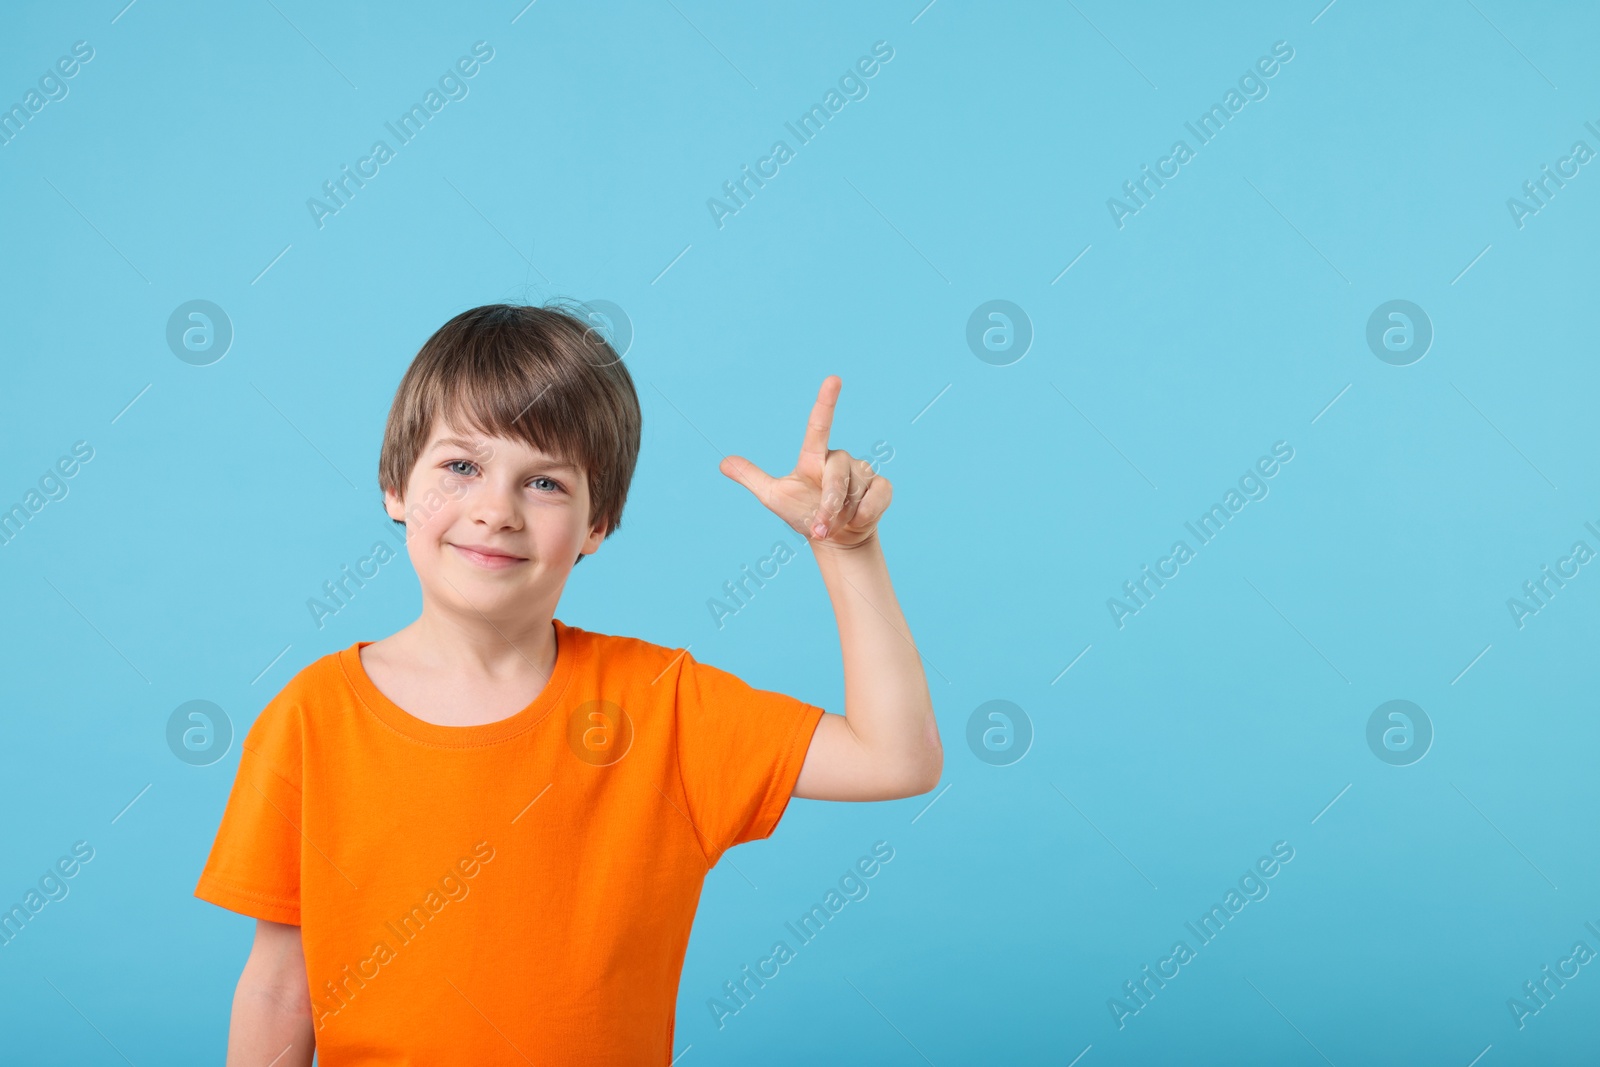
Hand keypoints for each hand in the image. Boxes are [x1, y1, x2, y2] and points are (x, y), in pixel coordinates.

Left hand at [719, 376, 891, 549]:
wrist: (834, 538)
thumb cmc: (803, 512)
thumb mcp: (774, 497)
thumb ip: (752, 478)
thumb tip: (723, 463)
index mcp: (814, 456)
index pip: (819, 425)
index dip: (826, 402)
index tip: (833, 379)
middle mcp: (839, 459)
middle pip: (838, 473)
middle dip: (830, 504)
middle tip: (821, 527)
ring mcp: (862, 472)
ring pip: (857, 488)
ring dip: (844, 513)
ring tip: (837, 523)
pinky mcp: (881, 488)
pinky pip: (878, 495)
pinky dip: (867, 512)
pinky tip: (858, 520)